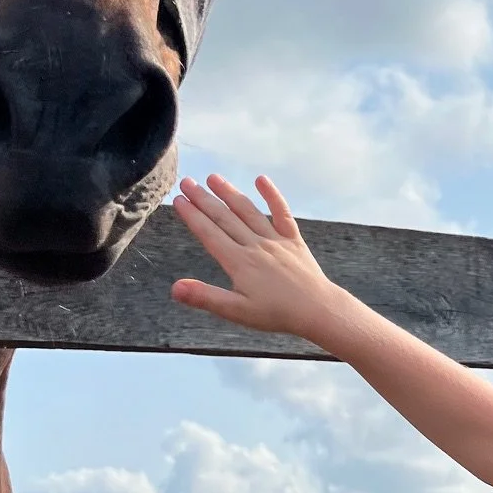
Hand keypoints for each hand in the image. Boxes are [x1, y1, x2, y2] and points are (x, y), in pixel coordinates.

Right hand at [170, 174, 343, 340]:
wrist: (317, 310)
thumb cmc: (276, 314)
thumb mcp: (236, 311)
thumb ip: (205, 297)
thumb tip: (175, 288)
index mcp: (239, 262)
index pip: (209, 234)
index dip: (192, 216)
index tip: (178, 200)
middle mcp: (255, 245)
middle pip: (224, 218)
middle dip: (203, 199)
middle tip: (186, 182)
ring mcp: (275, 240)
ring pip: (248, 211)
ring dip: (229, 193)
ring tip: (213, 178)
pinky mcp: (293, 240)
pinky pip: (282, 213)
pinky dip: (272, 195)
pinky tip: (261, 180)